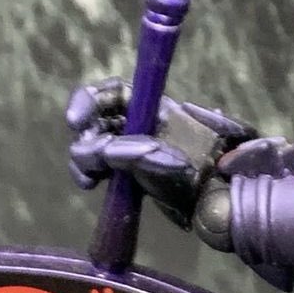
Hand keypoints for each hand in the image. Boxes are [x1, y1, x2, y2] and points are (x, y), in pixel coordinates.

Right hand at [66, 77, 256, 226]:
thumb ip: (138, 151)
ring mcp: (128, 151)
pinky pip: (94, 168)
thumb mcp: (174, 153)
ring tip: (94, 177)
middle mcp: (137, 126)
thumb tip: (108, 154)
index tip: (76, 121)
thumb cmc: (209, 167)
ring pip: (89, 144)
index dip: (90, 100)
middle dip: (86, 134)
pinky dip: (86, 172)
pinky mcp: (124, 175)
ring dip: (86, 158)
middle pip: (95, 118)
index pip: (114, 93)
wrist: (217, 199)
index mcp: (153, 110)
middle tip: (95, 155)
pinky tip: (91, 183)